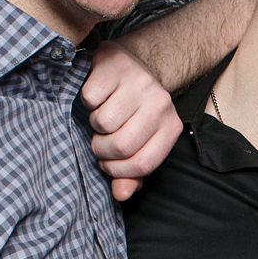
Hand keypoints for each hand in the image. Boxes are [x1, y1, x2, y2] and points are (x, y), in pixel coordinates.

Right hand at [80, 41, 181, 200]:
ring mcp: (140, 83)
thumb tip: (120, 194)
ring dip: (94, 124)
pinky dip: (87, 101)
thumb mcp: (139, 142)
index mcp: (170, 127)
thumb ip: (131, 173)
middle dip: (102, 149)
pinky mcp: (117, 66)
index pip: (142, 164)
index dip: (118, 171)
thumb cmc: (134, 110)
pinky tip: (97, 97)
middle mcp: (160, 104)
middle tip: (100, 141)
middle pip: (121, 145)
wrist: (134, 64)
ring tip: (101, 116)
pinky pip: (90, 97)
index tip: (108, 163)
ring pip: (103, 122)